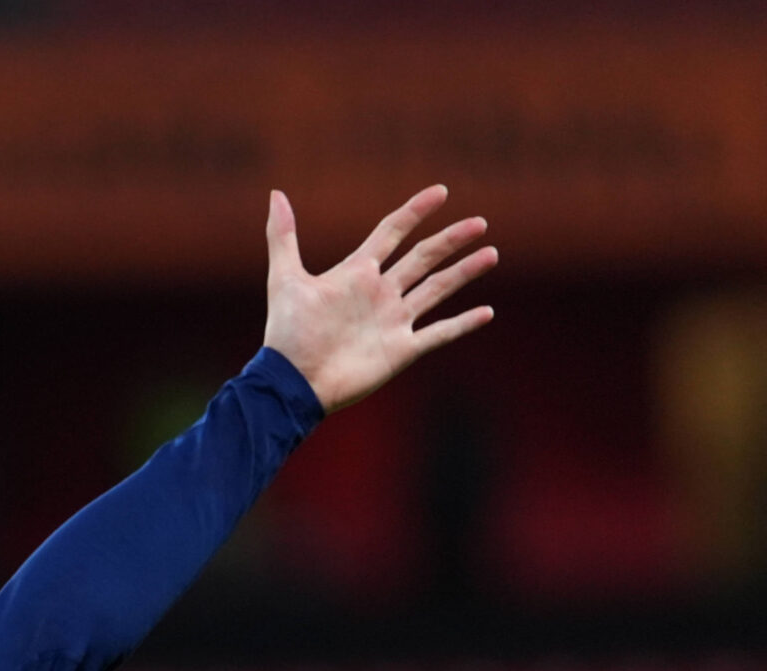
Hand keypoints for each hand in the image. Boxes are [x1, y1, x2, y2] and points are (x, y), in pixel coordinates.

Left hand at [261, 185, 495, 413]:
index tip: (440, 192)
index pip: (392, 232)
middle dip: (451, 240)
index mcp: (357, 273)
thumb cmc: (287, 333)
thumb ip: (283, 236)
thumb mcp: (285, 279)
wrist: (293, 381)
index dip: (415, 211)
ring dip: (464, 273)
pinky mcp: (401, 351)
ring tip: (491, 254)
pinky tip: (487, 312)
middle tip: (479, 223)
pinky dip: (463, 324)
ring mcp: (393, 321)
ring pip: (437, 289)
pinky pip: (439, 334)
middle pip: (423, 257)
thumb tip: (275, 193)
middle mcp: (380, 293)